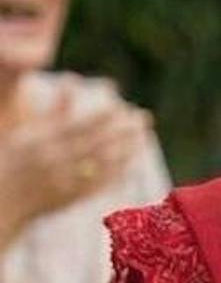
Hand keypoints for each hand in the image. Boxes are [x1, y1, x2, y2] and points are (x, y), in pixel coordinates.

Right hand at [0, 84, 149, 243]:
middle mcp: (54, 162)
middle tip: (144, 118)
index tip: (122, 107)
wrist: (4, 200)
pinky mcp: (70, 199)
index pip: (78, 127)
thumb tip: (73, 82)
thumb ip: (54, 112)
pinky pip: (98, 186)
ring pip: (101, 166)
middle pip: (96, 145)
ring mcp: (64, 182)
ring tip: (143, 137)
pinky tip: (131, 163)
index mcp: (42, 142)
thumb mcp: (27, 132)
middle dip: (122, 132)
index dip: (102, 118)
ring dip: (126, 151)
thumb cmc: (13, 160)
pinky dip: (116, 174)